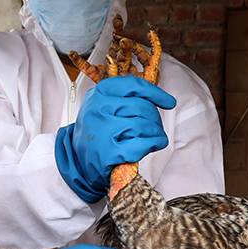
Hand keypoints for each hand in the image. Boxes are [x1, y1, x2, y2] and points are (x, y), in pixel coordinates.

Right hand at [55, 76, 176, 202]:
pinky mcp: (108, 153)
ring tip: (156, 137)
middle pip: (141, 107)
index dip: (155, 93)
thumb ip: (125, 99)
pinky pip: (141, 144)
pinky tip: (154, 145)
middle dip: (155, 119)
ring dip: (156, 133)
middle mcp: (97, 109)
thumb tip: (159, 98)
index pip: (133, 86)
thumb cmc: (98, 133)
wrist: (79, 162)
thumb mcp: (104, 108)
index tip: (168, 102)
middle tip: (156, 128)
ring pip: (142, 125)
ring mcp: (101, 131)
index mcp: (98, 94)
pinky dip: (153, 144)